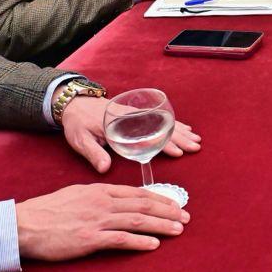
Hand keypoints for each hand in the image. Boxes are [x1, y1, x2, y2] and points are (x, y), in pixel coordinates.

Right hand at [15, 183, 188, 260]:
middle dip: (168, 211)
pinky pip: (121, 240)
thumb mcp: (76, 195)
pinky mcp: (90, 239)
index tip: (175, 203)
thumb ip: (97, 197)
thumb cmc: (47, 211)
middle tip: (186, 217)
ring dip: (162, 225)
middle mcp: (102, 202)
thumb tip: (115, 202)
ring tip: (178, 230)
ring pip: (137, 221)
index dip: (159, 198)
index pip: (137, 193)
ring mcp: (97, 220)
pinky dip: (140, 242)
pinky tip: (154, 245)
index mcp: (99, 190)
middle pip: (143, 205)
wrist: (25, 224)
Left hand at [58, 97, 202, 171]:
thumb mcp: (80, 139)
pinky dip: (173, 124)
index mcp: (120, 125)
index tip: (177, 152)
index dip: (163, 144)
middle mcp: (132, 117)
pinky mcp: (137, 114)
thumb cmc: (77, 123)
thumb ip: (93, 154)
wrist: (74, 103)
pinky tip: (184, 129)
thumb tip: (105, 169)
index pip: (147, 136)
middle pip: (160, 128)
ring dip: (180, 131)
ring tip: (196, 140)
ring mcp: (136, 114)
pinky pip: (159, 119)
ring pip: (163, 123)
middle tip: (195, 147)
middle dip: (180, 138)